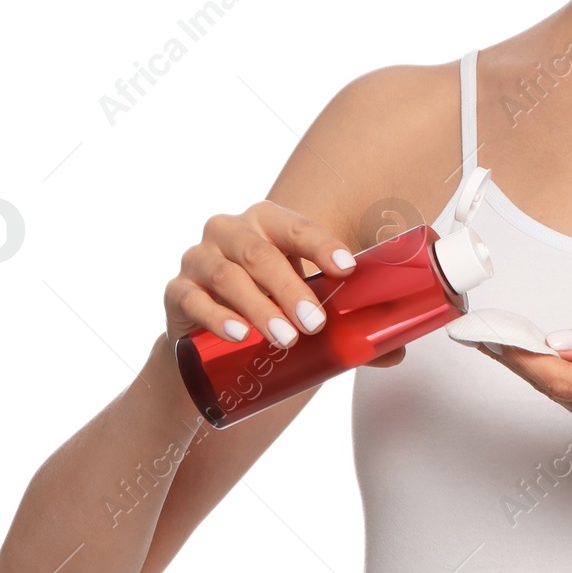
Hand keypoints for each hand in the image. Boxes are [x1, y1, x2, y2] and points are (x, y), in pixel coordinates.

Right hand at [164, 201, 405, 366]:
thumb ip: (348, 325)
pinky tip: (240, 336)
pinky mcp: (176, 290)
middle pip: (261, 255)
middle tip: (315, 324)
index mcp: (269, 221)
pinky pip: (193, 300)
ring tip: (285, 338)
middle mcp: (230, 230)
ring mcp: (198, 258)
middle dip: (291, 290)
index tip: (347, 270)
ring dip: (260, 308)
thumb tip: (395, 351)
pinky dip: (218, 318)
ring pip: (228, 277)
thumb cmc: (269, 305)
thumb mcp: (305, 304)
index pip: (299, 228)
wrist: (210, 338)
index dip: (323, 246)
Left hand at [479, 313, 571, 451]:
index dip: (521, 359)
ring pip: (569, 402)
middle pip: (559, 394)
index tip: (491, 337)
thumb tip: (560, 341)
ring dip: (539, 373)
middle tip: (486, 333)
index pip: (563, 380)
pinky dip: (564, 383)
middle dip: (521, 363)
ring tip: (508, 341)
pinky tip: (550, 361)